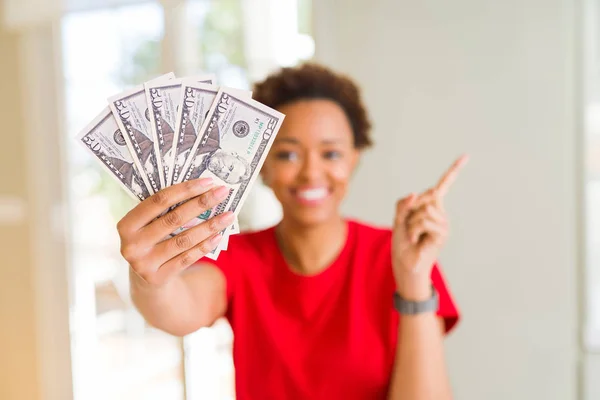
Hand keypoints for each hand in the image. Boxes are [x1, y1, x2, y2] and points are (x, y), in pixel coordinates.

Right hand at [116, 178, 234, 286]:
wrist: (145, 279)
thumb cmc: (153, 241)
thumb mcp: (149, 225)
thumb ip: (166, 210)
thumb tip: (202, 189)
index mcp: (126, 224)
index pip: (159, 201)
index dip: (185, 190)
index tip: (208, 181)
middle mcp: (131, 244)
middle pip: (173, 219)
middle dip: (201, 203)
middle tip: (222, 192)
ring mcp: (144, 263)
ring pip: (184, 240)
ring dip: (209, 226)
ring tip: (228, 215)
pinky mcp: (158, 278)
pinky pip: (187, 258)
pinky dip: (205, 246)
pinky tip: (219, 235)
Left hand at [392, 155, 467, 299]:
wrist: (406, 263)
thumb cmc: (403, 242)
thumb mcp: (398, 219)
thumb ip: (403, 204)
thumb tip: (415, 193)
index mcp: (431, 206)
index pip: (443, 186)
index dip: (453, 171)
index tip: (466, 156)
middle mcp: (440, 212)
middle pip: (425, 196)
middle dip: (410, 210)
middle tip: (409, 226)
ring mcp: (443, 222)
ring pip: (423, 209)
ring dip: (411, 222)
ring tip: (413, 235)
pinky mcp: (443, 232)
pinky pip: (424, 220)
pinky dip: (414, 230)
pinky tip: (417, 240)